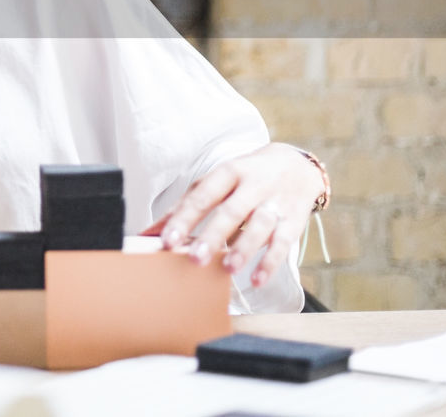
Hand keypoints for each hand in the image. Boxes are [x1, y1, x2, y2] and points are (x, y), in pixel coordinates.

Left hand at [141, 143, 322, 288]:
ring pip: (260, 226)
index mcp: (228, 172)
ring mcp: (275, 203)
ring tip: (227, 268)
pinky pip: (283, 243)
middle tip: (194, 258)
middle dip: (213, 235)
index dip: (184, 218)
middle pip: (231, 211)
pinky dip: (270, 262)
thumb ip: (184, 207)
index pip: (203, 196)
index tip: (167, 240)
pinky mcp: (293, 221)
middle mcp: (252, 186)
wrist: (297, 166)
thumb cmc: (245, 177)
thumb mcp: (216, 182)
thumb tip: (148, 233)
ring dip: (244, 248)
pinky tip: (256, 279)